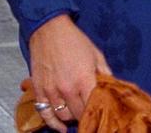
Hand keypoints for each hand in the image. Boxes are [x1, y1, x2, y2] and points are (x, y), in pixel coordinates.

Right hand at [27, 14, 111, 131]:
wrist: (49, 28)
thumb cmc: (73, 39)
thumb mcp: (96, 54)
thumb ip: (105, 74)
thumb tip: (112, 88)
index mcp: (84, 79)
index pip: (93, 108)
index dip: (98, 113)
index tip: (101, 114)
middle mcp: (67, 88)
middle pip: (78, 115)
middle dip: (86, 116)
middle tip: (89, 112)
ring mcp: (51, 90)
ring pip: (63, 117)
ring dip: (70, 118)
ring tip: (76, 114)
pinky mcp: (39, 89)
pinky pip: (45, 113)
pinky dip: (52, 122)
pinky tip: (60, 127)